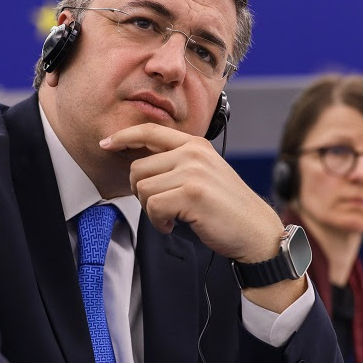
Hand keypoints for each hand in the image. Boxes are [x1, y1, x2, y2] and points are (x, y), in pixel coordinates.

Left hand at [100, 124, 281, 263]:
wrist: (255, 230)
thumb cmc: (227, 208)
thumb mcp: (204, 173)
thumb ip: (177, 163)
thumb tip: (139, 164)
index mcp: (195, 144)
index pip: (149, 131)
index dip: (124, 136)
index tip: (107, 144)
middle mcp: (193, 153)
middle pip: (138, 168)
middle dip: (141, 193)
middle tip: (160, 207)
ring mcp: (193, 172)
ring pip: (143, 189)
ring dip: (151, 210)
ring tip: (171, 217)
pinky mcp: (191, 194)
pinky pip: (153, 207)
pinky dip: (158, 222)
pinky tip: (173, 225)